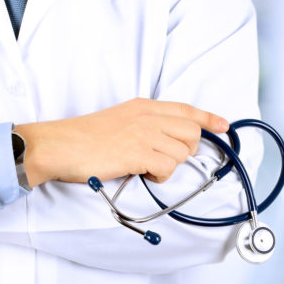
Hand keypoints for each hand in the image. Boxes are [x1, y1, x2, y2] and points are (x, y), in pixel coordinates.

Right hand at [14, 98, 228, 186]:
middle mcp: (148, 116)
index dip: (209, 118)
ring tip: (145, 167)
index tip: (224, 126)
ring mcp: (144, 134)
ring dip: (168, 166)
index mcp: (144, 106)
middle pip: (192, 134)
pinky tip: (142, 173)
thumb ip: (145, 124)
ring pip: (182, 153)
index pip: (186, 109)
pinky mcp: (138, 153)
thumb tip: (167, 140)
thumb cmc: (84, 137)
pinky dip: (159, 177)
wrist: (59, 145)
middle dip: (186, 150)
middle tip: (163, 158)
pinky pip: (168, 168)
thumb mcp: (119, 119)